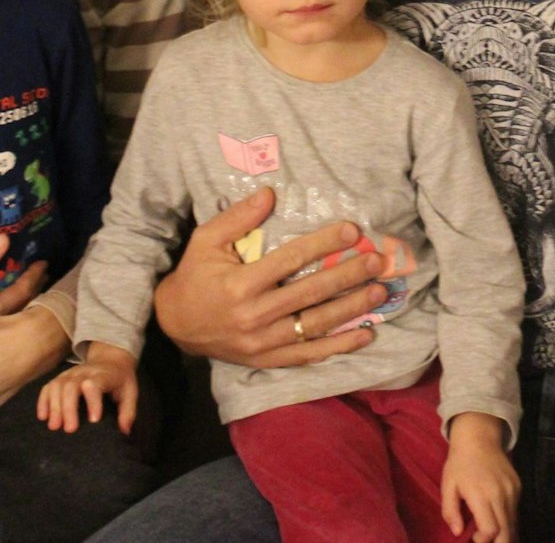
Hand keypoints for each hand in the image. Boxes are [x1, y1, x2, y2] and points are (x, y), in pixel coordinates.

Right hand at [37, 343, 139, 433]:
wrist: (110, 358)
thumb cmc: (120, 380)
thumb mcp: (130, 392)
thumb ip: (128, 412)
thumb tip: (124, 432)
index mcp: (104, 375)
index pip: (96, 384)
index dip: (93, 400)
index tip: (94, 420)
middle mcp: (84, 372)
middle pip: (71, 386)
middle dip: (69, 408)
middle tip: (70, 429)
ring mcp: (70, 373)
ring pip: (57, 386)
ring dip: (55, 407)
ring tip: (54, 426)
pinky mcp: (60, 377)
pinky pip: (48, 387)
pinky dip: (43, 401)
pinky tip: (43, 417)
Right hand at [153, 187, 388, 367]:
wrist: (175, 325)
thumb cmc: (195, 276)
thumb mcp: (206, 241)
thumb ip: (237, 218)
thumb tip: (270, 193)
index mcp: (240, 285)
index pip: (290, 260)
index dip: (323, 244)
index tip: (352, 231)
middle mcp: (254, 316)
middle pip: (310, 294)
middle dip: (347, 276)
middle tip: (376, 261)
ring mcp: (263, 343)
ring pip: (315, 325)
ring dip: (351, 309)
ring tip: (379, 292)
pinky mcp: (268, 360)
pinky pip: (309, 354)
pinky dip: (339, 346)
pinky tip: (366, 333)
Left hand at [441, 413, 517, 542]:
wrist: (479, 438)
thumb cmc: (459, 463)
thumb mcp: (447, 486)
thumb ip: (450, 512)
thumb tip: (458, 533)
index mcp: (481, 495)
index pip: (491, 530)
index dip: (483, 540)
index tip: (473, 536)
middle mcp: (501, 495)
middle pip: (507, 533)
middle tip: (484, 539)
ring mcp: (512, 491)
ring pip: (513, 524)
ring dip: (503, 533)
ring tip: (489, 529)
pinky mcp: (518, 487)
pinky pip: (515, 512)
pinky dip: (507, 520)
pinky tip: (495, 515)